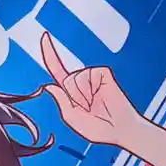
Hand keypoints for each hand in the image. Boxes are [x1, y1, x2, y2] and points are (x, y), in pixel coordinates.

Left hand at [38, 31, 146, 149]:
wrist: (120, 129)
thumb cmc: (99, 128)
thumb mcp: (72, 118)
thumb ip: (60, 101)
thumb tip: (49, 86)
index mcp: (71, 90)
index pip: (57, 68)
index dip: (49, 52)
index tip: (45, 36)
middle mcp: (81, 80)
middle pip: (65, 80)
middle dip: (73, 97)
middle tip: (88, 109)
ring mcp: (92, 75)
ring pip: (75, 79)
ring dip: (83, 96)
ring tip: (95, 104)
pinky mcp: (102, 72)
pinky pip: (87, 76)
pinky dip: (91, 89)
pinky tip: (100, 96)